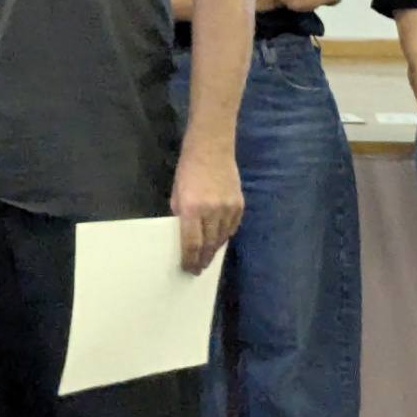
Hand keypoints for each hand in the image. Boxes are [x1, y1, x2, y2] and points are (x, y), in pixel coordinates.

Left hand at [170, 147, 242, 274]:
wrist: (212, 147)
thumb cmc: (188, 167)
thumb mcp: (176, 191)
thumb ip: (181, 213)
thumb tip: (185, 232)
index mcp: (192, 208)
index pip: (192, 243)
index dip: (190, 259)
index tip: (188, 269)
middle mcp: (212, 211)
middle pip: (209, 244)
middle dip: (203, 259)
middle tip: (198, 269)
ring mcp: (228, 208)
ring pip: (222, 238)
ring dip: (214, 249)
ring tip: (208, 257)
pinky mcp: (239, 205)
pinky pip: (233, 227)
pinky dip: (225, 236)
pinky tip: (219, 240)